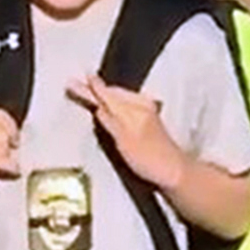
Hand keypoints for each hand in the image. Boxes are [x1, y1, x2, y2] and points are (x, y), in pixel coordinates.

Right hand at [67, 75, 185, 190]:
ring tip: (89, 91)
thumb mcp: (124, 143)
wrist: (173, 168)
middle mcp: (140, 105)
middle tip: (77, 85)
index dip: (91, 88)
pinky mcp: (149, 115)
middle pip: (112, 93)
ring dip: (104, 94)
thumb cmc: (149, 160)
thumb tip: (98, 107)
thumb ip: (110, 122)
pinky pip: (127, 101)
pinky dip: (115, 100)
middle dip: (95, 89)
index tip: (77, 80)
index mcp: (133, 110)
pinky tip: (109, 102)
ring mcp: (146, 109)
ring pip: (119, 96)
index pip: (107, 95)